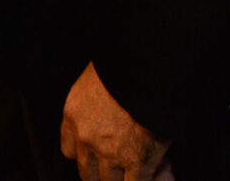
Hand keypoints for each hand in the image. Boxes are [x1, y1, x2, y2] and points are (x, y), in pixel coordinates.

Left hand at [62, 63, 170, 180]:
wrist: (146, 62)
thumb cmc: (125, 60)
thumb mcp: (100, 76)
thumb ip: (99, 100)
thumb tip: (117, 112)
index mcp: (74, 113)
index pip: (70, 149)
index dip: (87, 156)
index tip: (99, 155)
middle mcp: (86, 137)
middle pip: (87, 173)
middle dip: (105, 173)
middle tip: (123, 167)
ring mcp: (110, 152)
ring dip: (124, 179)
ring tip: (142, 170)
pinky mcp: (136, 160)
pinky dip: (149, 180)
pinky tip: (159, 173)